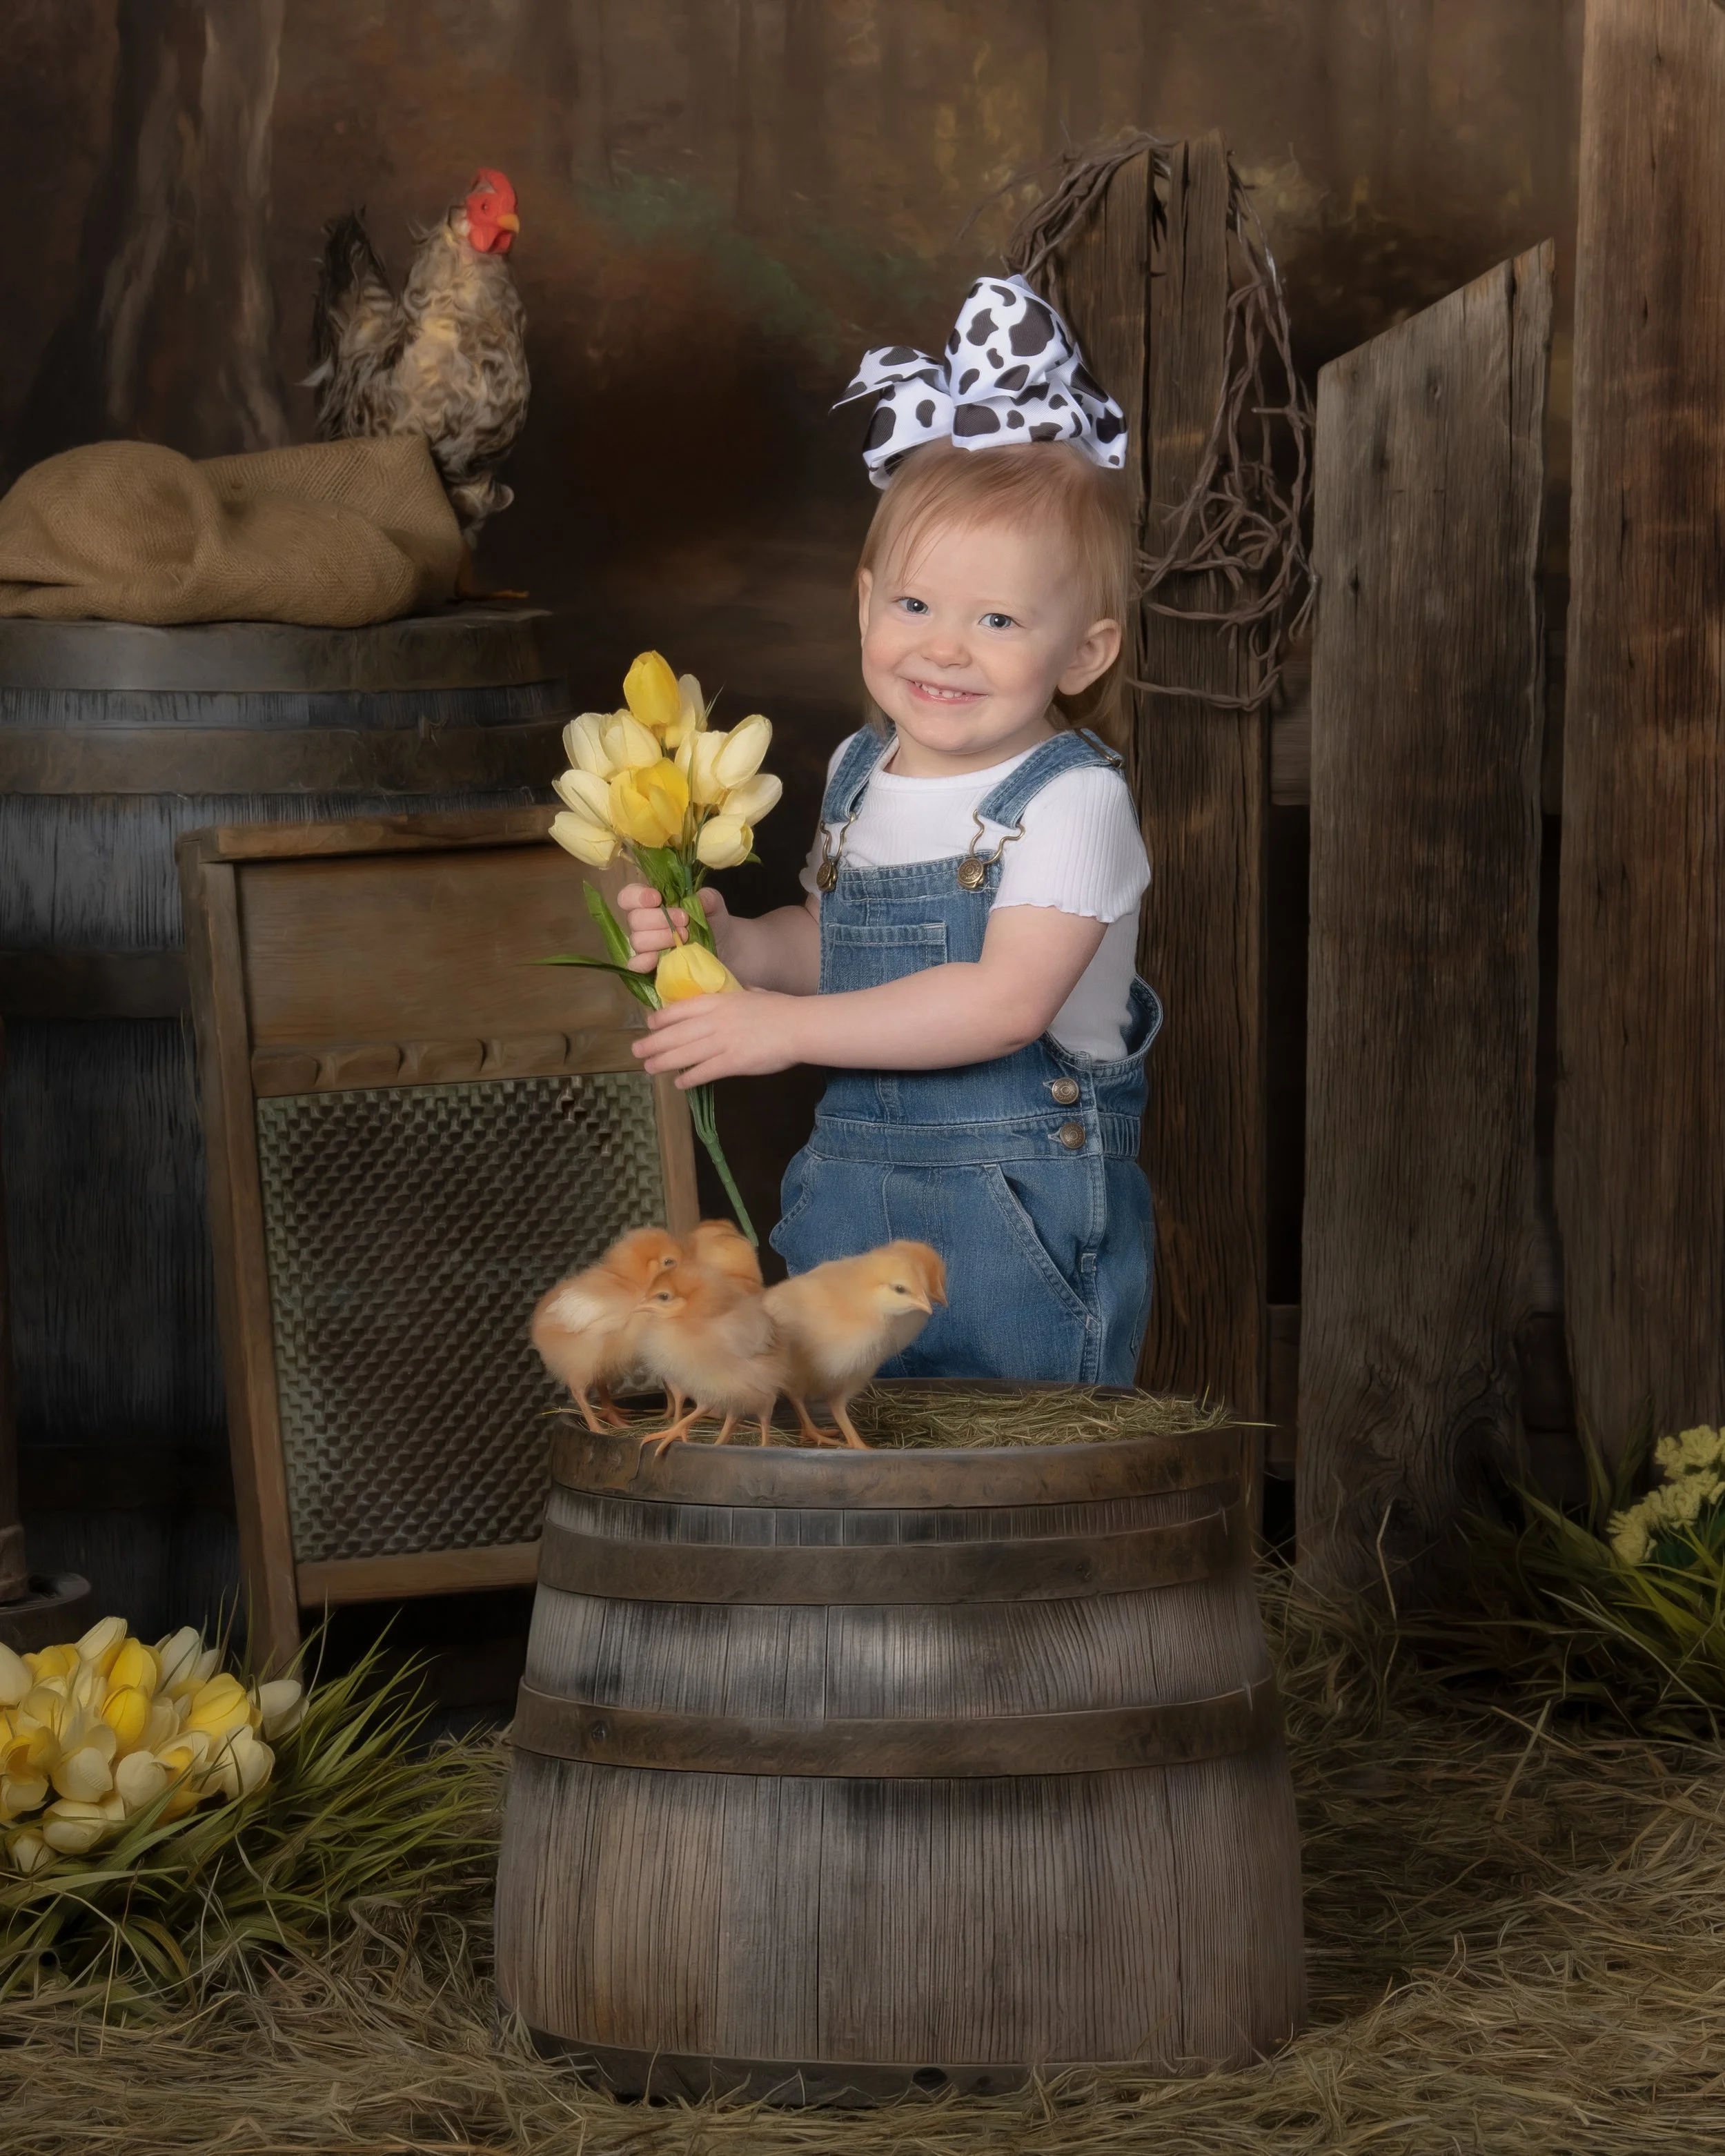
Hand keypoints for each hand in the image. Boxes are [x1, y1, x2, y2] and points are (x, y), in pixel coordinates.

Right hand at [615, 883, 729, 973]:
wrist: (724, 947)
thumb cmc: (713, 921)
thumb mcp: (714, 904)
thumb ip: (707, 897)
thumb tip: (697, 900)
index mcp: (652, 902)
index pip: (628, 896)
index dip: (638, 896)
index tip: (657, 898)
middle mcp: (644, 923)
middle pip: (634, 919)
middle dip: (660, 919)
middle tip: (684, 922)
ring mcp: (646, 946)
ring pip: (637, 941)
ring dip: (659, 938)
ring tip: (684, 938)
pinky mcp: (651, 966)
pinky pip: (635, 964)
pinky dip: (643, 961)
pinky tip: (656, 958)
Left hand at [632, 988, 805, 1086]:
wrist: (799, 1026)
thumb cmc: (780, 1008)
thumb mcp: (752, 993)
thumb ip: (736, 994)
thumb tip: (734, 992)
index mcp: (718, 1001)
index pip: (681, 1008)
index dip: (661, 1018)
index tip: (649, 1024)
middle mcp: (715, 1020)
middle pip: (675, 1033)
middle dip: (653, 1043)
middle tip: (636, 1051)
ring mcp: (722, 1042)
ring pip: (684, 1054)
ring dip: (663, 1062)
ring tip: (649, 1068)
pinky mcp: (733, 1062)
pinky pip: (704, 1071)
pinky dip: (689, 1078)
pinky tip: (679, 1083)